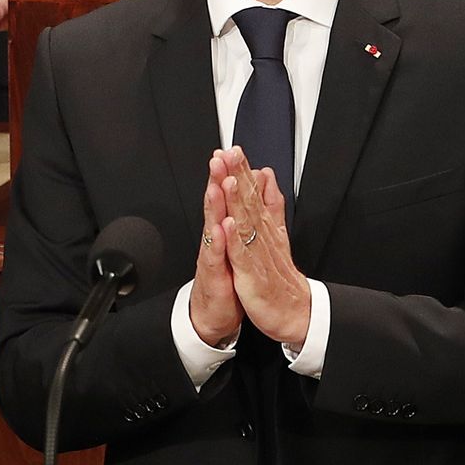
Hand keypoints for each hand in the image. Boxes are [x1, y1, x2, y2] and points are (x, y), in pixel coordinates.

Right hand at [189, 155, 243, 346]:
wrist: (214, 313)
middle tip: (218, 158)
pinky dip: (218, 242)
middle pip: (215, 205)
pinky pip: (215, 257)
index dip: (227, 174)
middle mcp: (215, 239)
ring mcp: (212, 256)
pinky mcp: (213, 275)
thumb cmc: (226, 277)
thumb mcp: (236, 244)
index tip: (231, 151)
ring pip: (212, 226)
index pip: (225, 198)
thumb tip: (253, 191)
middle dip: (216, 180)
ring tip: (216, 185)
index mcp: (223, 230)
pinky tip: (220, 228)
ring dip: (214, 205)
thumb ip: (242, 216)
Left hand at [214, 146, 310, 352]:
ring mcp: (258, 253)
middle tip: (231, 152)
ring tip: (229, 178)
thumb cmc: (281, 276)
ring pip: (246, 222)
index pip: (253, 193)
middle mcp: (263, 236)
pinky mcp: (251, 274)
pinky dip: (237, 238)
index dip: (242, 171)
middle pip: (250, 201)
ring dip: (238, 199)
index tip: (233, 149)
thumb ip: (272, 204)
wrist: (295, 312)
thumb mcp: (277, 234)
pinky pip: (243, 254)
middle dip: (239, 175)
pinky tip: (230, 222)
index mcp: (266, 227)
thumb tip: (267, 176)